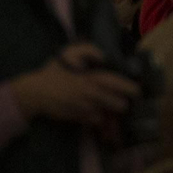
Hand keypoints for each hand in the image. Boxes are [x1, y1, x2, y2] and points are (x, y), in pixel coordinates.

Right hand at [11, 43, 140, 127]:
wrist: (34, 94)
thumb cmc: (52, 72)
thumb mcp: (68, 53)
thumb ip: (88, 50)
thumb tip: (103, 56)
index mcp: (91, 79)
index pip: (117, 84)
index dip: (130, 88)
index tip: (138, 90)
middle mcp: (91, 96)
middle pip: (118, 104)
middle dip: (124, 103)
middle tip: (127, 100)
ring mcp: (85, 110)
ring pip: (108, 115)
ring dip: (112, 113)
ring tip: (115, 107)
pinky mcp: (78, 119)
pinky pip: (95, 121)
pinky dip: (99, 119)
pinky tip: (99, 113)